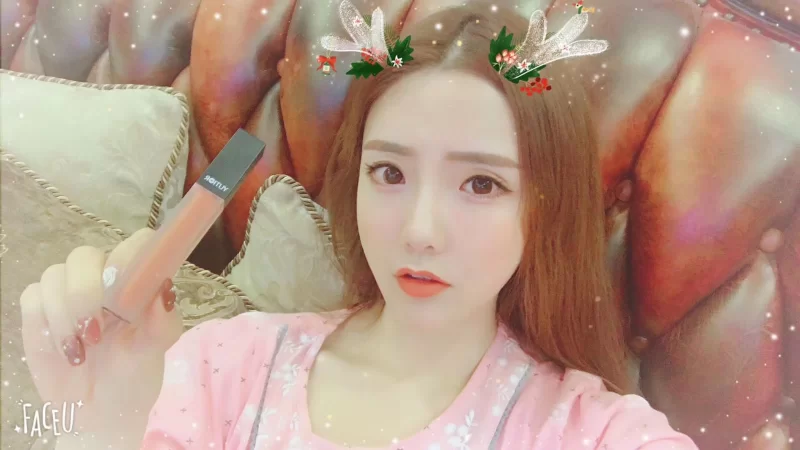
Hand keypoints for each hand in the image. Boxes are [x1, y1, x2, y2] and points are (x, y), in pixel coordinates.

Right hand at [20, 228, 183, 448]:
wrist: (99, 408)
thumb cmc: (133, 374)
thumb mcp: (153, 354)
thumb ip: (162, 323)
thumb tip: (165, 291)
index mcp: (138, 281)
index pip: (137, 243)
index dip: (129, 254)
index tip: (122, 284)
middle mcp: (104, 277)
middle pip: (84, 256)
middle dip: (84, 291)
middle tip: (95, 331)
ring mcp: (69, 290)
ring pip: (55, 275)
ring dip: (65, 314)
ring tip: (82, 351)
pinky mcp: (40, 308)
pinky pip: (33, 296)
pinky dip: (47, 323)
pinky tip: (65, 349)